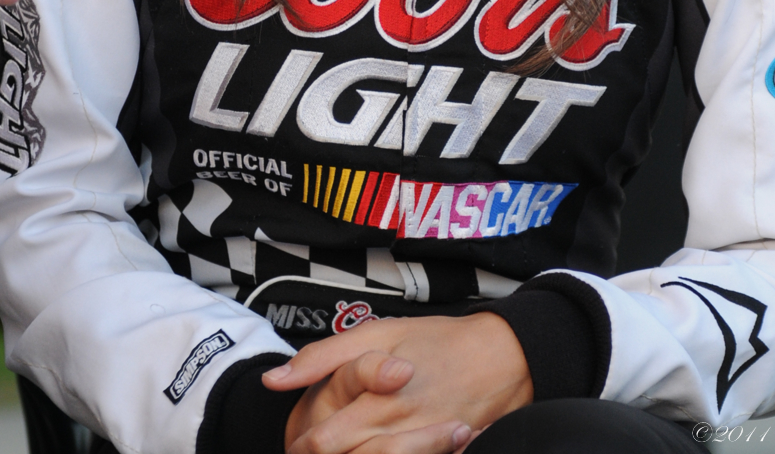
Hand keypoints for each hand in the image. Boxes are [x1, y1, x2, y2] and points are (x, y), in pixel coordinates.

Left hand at [264, 312, 532, 453]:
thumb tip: (273, 380)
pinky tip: (380, 451)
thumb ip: (323, 357)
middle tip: (307, 449)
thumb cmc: (438, 341)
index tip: (296, 443)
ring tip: (348, 449)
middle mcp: (395, 430)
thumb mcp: (379, 332)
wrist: (501, 356)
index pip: (321, 441)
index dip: (302, 446)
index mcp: (374, 400)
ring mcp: (421, 447)